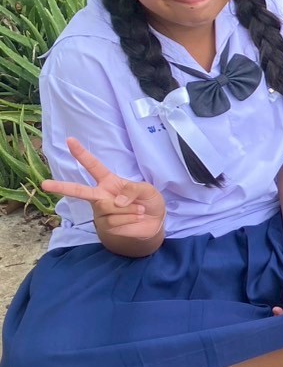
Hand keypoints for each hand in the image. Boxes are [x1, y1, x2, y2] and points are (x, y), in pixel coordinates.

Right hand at [40, 137, 164, 240]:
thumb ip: (134, 189)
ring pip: (108, 207)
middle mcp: (100, 195)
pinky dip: (129, 219)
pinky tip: (135, 218)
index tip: (70, 141)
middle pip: (78, 191)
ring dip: (128, 209)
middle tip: (44, 184)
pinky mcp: (104, 225)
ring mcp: (100, 211)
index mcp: (109, 181)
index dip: (82, 154)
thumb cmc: (148, 202)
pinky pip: (113, 220)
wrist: (154, 223)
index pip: (93, 166)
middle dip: (60, 187)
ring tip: (138, 210)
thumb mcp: (148, 190)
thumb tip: (116, 201)